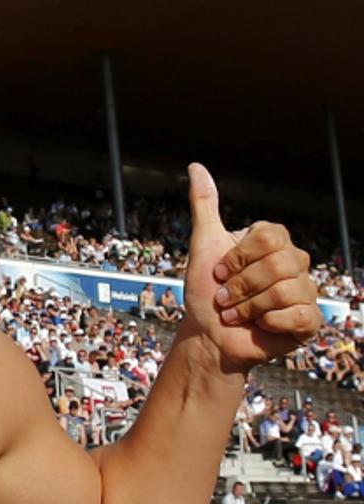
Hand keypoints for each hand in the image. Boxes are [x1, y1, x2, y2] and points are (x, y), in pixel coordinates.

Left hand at [180, 164, 321, 371]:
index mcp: (275, 242)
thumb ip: (204, 207)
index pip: (268, 237)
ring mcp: (306, 291)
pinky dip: (268, 324)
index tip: (221, 272)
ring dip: (248, 308)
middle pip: (278, 265)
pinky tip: (259, 326)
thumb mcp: (202, 246)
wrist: (208, 336)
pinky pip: (297, 315)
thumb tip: (195, 167)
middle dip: (240, 286)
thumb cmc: (205, 293)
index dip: (237, 259)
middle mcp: (295, 262)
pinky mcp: (309, 320)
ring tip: (236, 314)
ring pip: (285, 291)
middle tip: (225, 298)